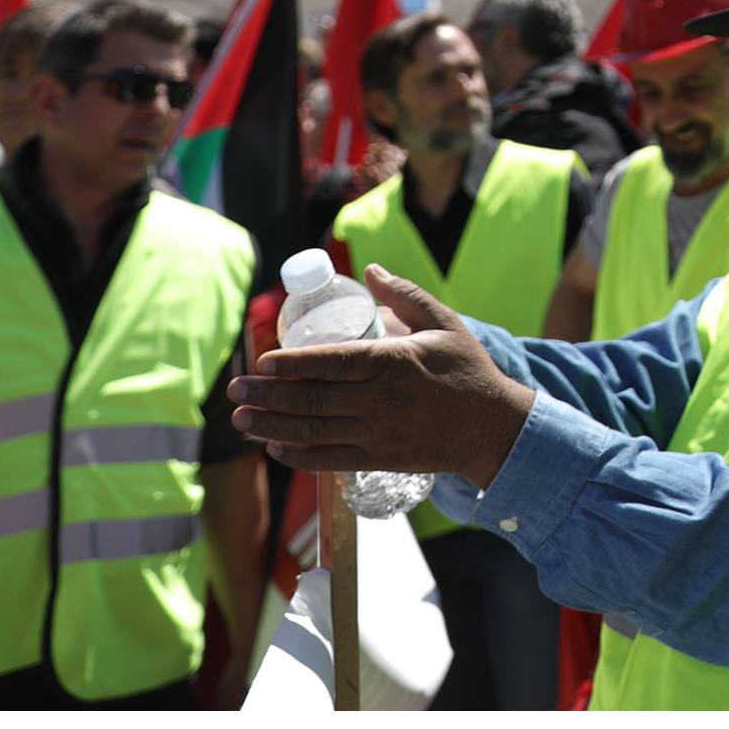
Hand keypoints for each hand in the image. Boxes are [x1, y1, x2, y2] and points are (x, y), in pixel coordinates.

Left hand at [225, 266, 536, 490]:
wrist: (491, 426)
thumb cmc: (467, 369)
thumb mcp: (444, 322)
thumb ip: (405, 295)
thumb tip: (369, 269)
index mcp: (394, 362)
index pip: (330, 363)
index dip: (291, 363)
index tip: (262, 361)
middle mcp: (381, 400)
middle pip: (310, 399)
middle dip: (266, 395)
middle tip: (236, 389)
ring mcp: (378, 433)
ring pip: (312, 431)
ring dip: (271, 426)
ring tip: (241, 418)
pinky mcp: (380, 459)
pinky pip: (329, 459)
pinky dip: (298, 455)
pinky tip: (275, 447)